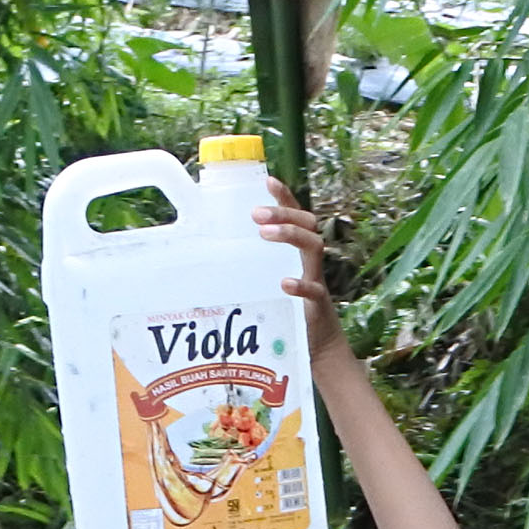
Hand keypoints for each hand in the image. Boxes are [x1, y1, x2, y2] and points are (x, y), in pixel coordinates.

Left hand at [258, 183, 348, 353]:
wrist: (318, 348)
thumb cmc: (288, 310)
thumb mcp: (269, 282)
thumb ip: (253, 268)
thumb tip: (211, 258)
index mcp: (298, 252)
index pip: (296, 215)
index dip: (285, 196)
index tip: (267, 180)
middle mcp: (309, 261)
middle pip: (307, 223)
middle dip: (283, 213)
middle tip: (256, 213)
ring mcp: (316, 280)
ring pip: (313, 247)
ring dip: (290, 235)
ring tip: (265, 233)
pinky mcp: (318, 306)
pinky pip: (314, 290)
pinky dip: (300, 285)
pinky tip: (285, 282)